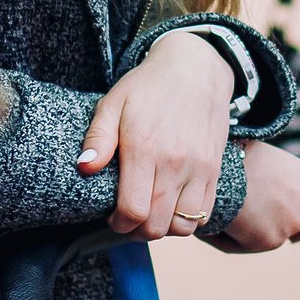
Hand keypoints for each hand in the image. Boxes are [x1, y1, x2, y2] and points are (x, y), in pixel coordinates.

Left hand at [78, 29, 232, 239]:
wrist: (196, 69)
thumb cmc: (148, 87)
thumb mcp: (113, 104)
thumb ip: (98, 139)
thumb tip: (85, 168)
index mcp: (145, 149)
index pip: (133, 211)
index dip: (118, 223)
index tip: (112, 216)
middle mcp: (175, 163)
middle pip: (156, 226)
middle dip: (136, 231)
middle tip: (127, 218)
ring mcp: (199, 168)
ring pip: (183, 226)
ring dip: (163, 228)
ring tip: (149, 214)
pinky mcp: (215, 170)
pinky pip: (204, 213)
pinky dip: (187, 220)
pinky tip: (171, 207)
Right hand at [213, 141, 299, 253]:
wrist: (216, 169)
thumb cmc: (231, 159)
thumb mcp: (264, 163)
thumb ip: (278, 186)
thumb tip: (268, 209)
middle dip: (290, 233)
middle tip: (268, 233)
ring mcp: (291, 222)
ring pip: (273, 236)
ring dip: (253, 232)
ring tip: (227, 213)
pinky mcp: (271, 239)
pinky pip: (250, 245)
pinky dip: (234, 240)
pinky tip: (218, 223)